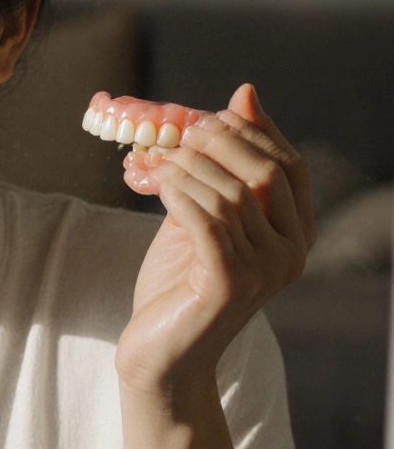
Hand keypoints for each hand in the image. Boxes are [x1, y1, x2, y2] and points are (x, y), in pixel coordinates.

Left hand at [115, 83, 314, 395]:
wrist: (158, 354)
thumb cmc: (177, 282)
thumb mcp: (201, 213)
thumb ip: (221, 165)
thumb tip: (246, 94)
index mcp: (294, 235)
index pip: (288, 165)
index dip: (252, 131)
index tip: (209, 116)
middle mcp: (291, 255)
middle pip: (263, 173)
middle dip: (216, 144)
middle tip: (174, 137)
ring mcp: (264, 274)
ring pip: (230, 194)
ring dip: (185, 168)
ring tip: (153, 166)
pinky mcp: (230, 287)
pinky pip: (208, 222)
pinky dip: (179, 194)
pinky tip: (155, 185)